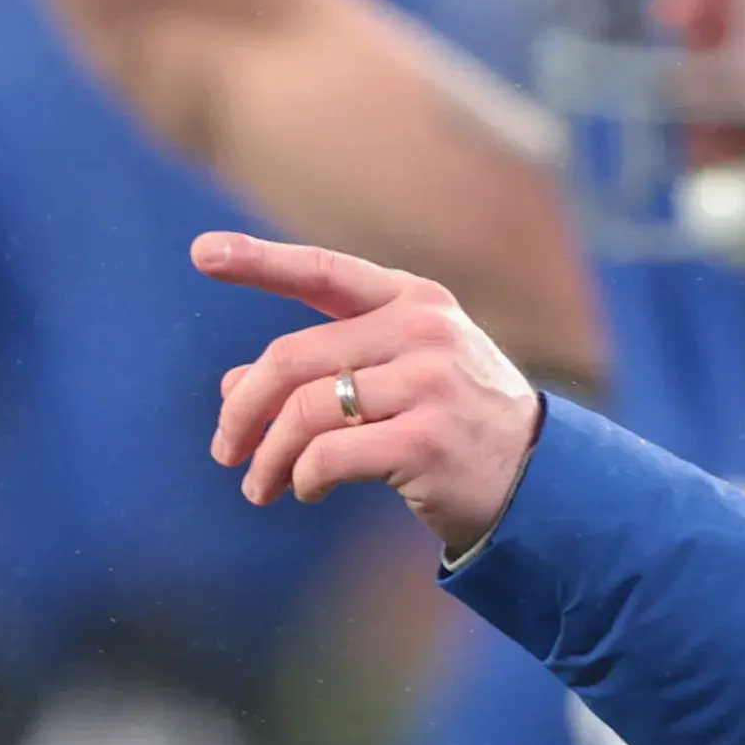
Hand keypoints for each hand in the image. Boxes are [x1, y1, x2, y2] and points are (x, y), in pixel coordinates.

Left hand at [197, 230, 540, 553]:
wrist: (542, 484)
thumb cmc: (463, 426)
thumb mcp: (402, 380)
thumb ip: (328, 372)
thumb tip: (233, 388)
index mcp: (417, 302)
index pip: (325, 272)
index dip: (261, 262)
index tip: (203, 254)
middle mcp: (423, 332)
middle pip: (293, 359)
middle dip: (244, 407)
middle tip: (224, 447)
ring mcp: (428, 385)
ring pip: (305, 413)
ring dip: (269, 456)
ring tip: (259, 486)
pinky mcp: (426, 441)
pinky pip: (330, 456)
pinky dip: (305, 478)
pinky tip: (306, 491)